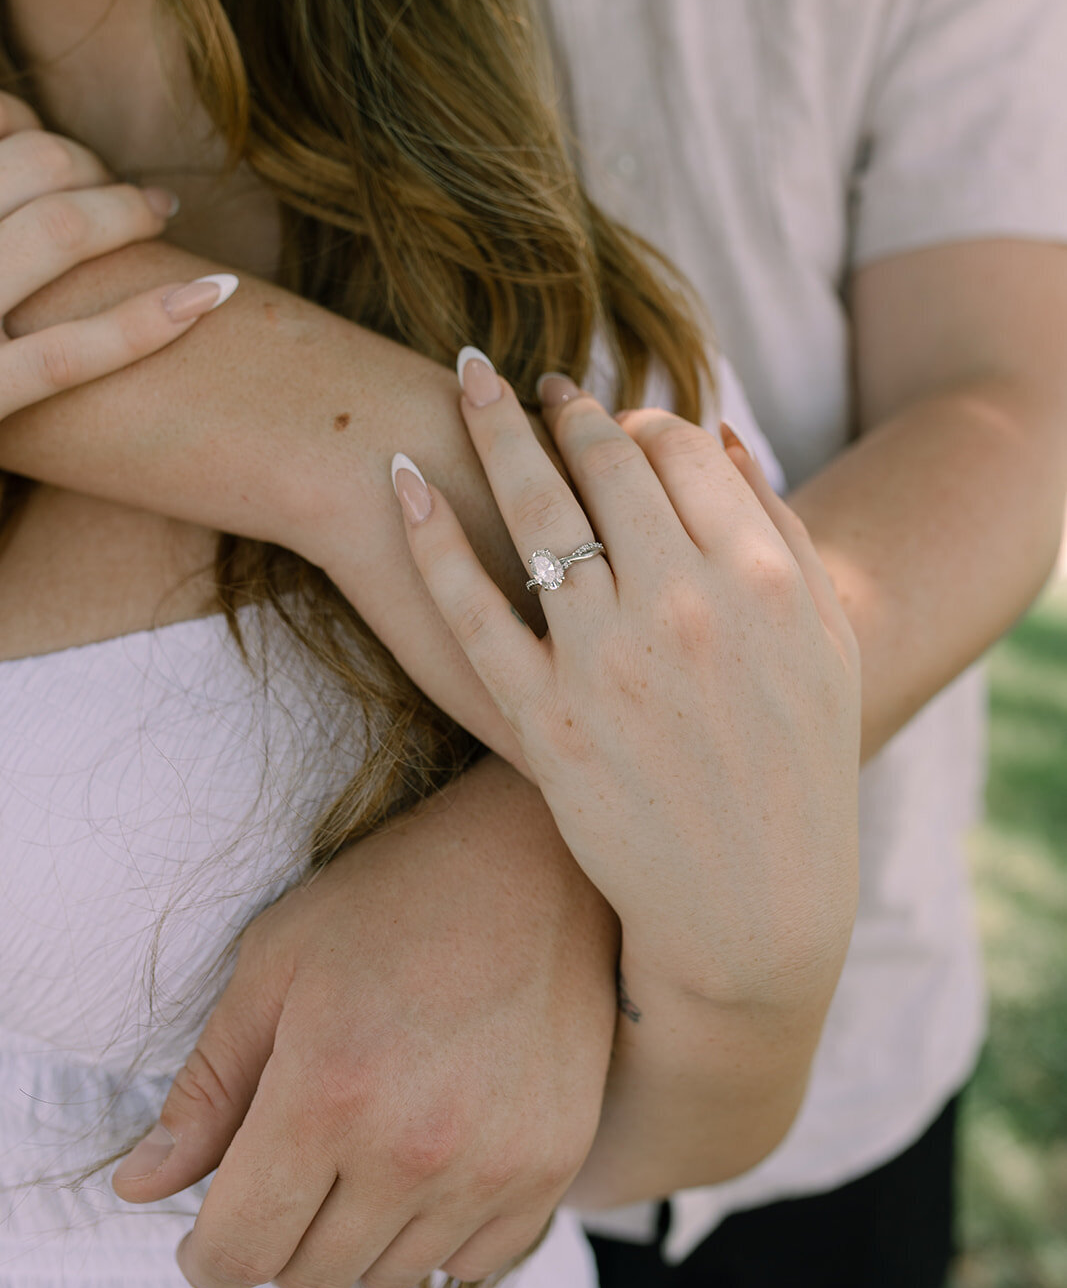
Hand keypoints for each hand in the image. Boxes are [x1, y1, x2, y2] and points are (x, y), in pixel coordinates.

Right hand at [0, 92, 233, 404]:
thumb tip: (11, 137)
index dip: (25, 128)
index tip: (63, 159)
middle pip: (31, 163)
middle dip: (88, 164)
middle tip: (126, 192)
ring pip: (57, 232)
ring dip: (128, 210)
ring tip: (161, 211)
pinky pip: (67, 354)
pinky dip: (148, 321)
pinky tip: (208, 297)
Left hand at [112, 754, 618, 1287]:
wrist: (535, 861)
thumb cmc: (394, 898)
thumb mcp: (274, 965)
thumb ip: (209, 1087)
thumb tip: (141, 1189)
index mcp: (327, 1092)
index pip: (240, 1249)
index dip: (208, 1253)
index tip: (209, 1231)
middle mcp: (412, 1148)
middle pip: (310, 1273)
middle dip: (282, 1232)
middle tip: (295, 1160)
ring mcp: (493, 1164)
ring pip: (389, 1273)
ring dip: (361, 1231)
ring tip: (370, 1143)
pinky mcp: (551, 1165)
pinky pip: (472, 1259)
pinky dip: (439, 1229)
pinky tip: (434, 1156)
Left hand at [393, 356, 859, 1003]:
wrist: (754, 906)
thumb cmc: (799, 768)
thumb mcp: (824, 640)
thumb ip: (780, 529)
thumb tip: (718, 433)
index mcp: (762, 577)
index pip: (680, 449)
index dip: (637, 417)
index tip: (608, 414)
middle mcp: (685, 604)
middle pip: (605, 462)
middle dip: (564, 408)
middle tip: (532, 384)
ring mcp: (608, 661)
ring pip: (536, 512)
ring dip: (493, 430)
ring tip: (468, 381)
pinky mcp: (545, 720)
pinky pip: (472, 609)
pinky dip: (430, 539)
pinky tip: (402, 481)